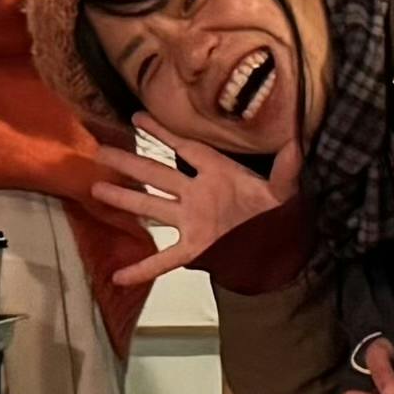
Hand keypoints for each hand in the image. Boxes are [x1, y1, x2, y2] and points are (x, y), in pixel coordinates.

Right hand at [90, 138, 292, 279]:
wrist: (283, 248)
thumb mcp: (285, 189)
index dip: (162, 132)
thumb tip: (297, 141)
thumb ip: (287, 167)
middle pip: (157, 174)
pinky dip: (142, 268)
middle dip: (129, 162)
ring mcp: (193, 221)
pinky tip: (119, 275)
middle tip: (101, 151)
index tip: (137, 117)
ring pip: (151, 207)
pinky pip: (164, 259)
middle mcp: (198, 194)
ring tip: (96, 189)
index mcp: (217, 173)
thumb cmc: (280, 214)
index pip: (184, 147)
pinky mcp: (195, 247)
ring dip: (125, 200)